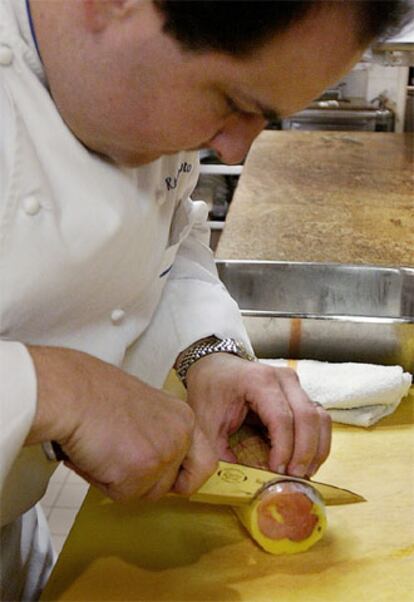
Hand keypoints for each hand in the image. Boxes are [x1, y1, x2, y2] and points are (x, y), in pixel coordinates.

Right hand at [26, 346, 214, 500]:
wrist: (72, 392)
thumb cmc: (95, 394)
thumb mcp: (145, 408)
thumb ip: (160, 435)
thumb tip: (157, 466)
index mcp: (182, 417)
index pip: (205, 461)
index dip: (186, 476)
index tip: (174, 481)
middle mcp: (180, 435)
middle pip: (179, 484)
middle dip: (154, 484)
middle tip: (129, 468)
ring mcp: (163, 455)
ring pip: (148, 492)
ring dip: (124, 482)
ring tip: (105, 451)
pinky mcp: (140, 472)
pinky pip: (124, 495)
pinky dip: (105, 482)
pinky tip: (96, 456)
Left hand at [178, 353, 330, 490]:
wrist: (215, 365)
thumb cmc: (210, 389)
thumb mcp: (206, 421)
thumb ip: (220, 451)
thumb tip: (242, 481)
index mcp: (258, 381)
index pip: (282, 418)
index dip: (284, 449)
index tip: (276, 471)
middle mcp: (283, 379)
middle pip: (308, 417)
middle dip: (304, 452)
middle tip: (294, 477)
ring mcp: (295, 385)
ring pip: (320, 418)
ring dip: (316, 449)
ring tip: (303, 472)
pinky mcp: (300, 394)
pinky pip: (319, 418)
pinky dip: (317, 441)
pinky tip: (306, 461)